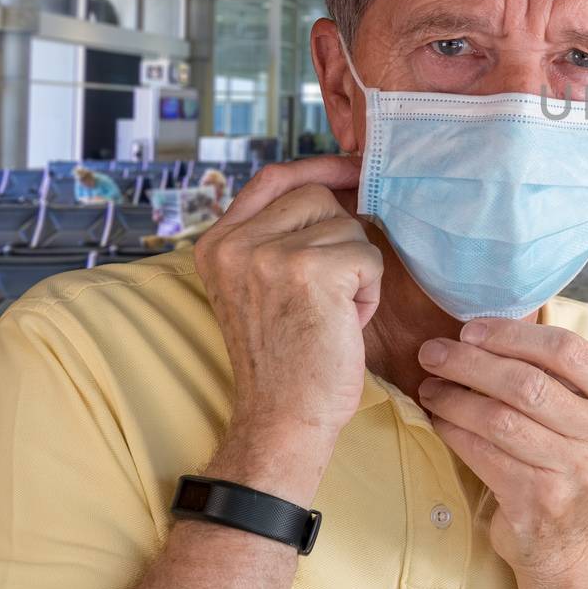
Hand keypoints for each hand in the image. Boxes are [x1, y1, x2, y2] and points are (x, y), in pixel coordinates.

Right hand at [194, 157, 382, 457]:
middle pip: (318, 197)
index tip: (352, 172)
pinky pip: (369, 257)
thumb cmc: (285, 358)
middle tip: (325, 295)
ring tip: (329, 314)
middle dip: (339, 241)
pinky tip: (344, 325)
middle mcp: (236, 243)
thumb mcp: (260, 286)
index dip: (317, 169)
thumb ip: (277, 236)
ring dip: (356, 271)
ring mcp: (271, 255)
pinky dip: (369, 293)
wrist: (282, 419)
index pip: (273, 178)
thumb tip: (336, 181)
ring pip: (349, 227)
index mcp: (217, 243)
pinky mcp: (312, 271)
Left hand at [416, 319, 587, 580]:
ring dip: (454, 397)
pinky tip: (438, 418)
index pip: (567, 349)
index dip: (512, 334)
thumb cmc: (566, 461)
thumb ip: (554, 374)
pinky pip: (483, 453)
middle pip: (528, 383)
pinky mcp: (539, 500)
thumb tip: (481, 329)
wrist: (570, 542)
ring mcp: (576, 472)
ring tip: (430, 385)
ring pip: (500, 419)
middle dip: (471, 362)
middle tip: (433, 352)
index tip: (470, 329)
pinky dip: (453, 430)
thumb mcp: (582, 414)